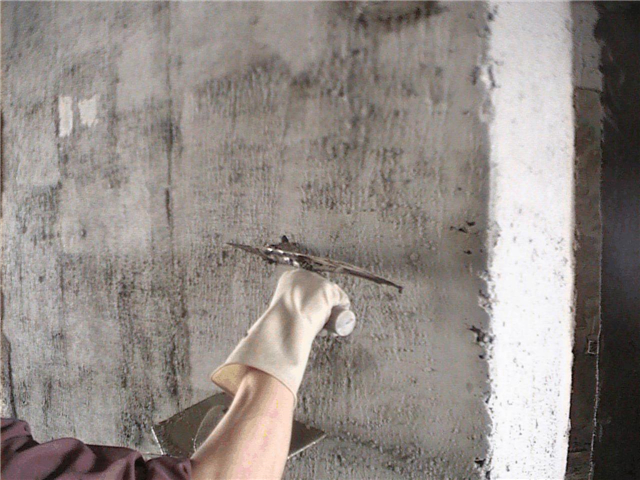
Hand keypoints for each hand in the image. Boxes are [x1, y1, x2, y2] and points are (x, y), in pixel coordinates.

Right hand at [211, 269, 349, 402]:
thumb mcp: (270, 317)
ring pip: (330, 299)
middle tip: (314, 327)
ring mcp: (319, 280)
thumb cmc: (275, 324)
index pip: (304, 293)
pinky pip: (341, 300)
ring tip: (324, 326)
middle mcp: (304, 274)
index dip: (306, 308)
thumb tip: (248, 342)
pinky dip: (343, 309)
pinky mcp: (330, 289)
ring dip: (330, 311)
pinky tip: (339, 318)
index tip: (305, 322)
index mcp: (288, 278)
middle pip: (318, 294)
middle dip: (318, 309)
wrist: (286, 323)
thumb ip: (260, 324)